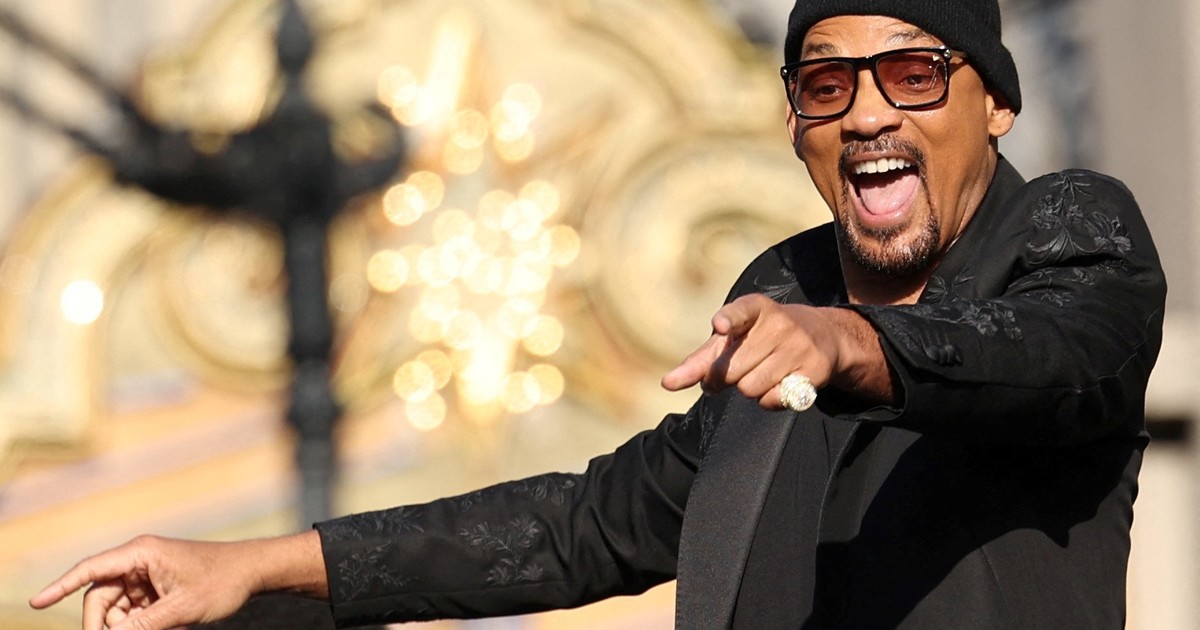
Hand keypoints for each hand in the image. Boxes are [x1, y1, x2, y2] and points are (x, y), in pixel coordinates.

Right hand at [29, 531, 326, 629]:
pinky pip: (134, 611)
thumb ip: (141, 626)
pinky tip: (165, 626)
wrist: (254, 571)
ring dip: (127, 626)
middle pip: (101, 598)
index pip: (90, 571)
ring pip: (117, 608)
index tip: (36, 604)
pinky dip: (141, 624)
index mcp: (140, 554)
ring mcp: (147, 574)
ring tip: (164, 626)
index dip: (60, 587)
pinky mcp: (157, 586)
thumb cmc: (221, 581)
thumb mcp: (181, 609)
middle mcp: (139, 560)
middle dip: (106, 624)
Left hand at [661, 294, 891, 406]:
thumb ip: (699, 361)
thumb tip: (667, 384)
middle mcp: (779, 324)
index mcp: (755, 308)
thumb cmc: (762, 338)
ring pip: (751, 389)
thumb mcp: (731, 340)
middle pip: (732, 371)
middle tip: (743, 366)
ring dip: (750, 389)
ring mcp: (799, 347)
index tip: (719, 325)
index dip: (729, 319)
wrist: (820, 335)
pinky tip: (780, 383)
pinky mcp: (814, 371)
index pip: (740, 312)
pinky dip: (769, 400)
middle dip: (729, 377)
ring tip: (764, 372)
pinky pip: (773, 400)